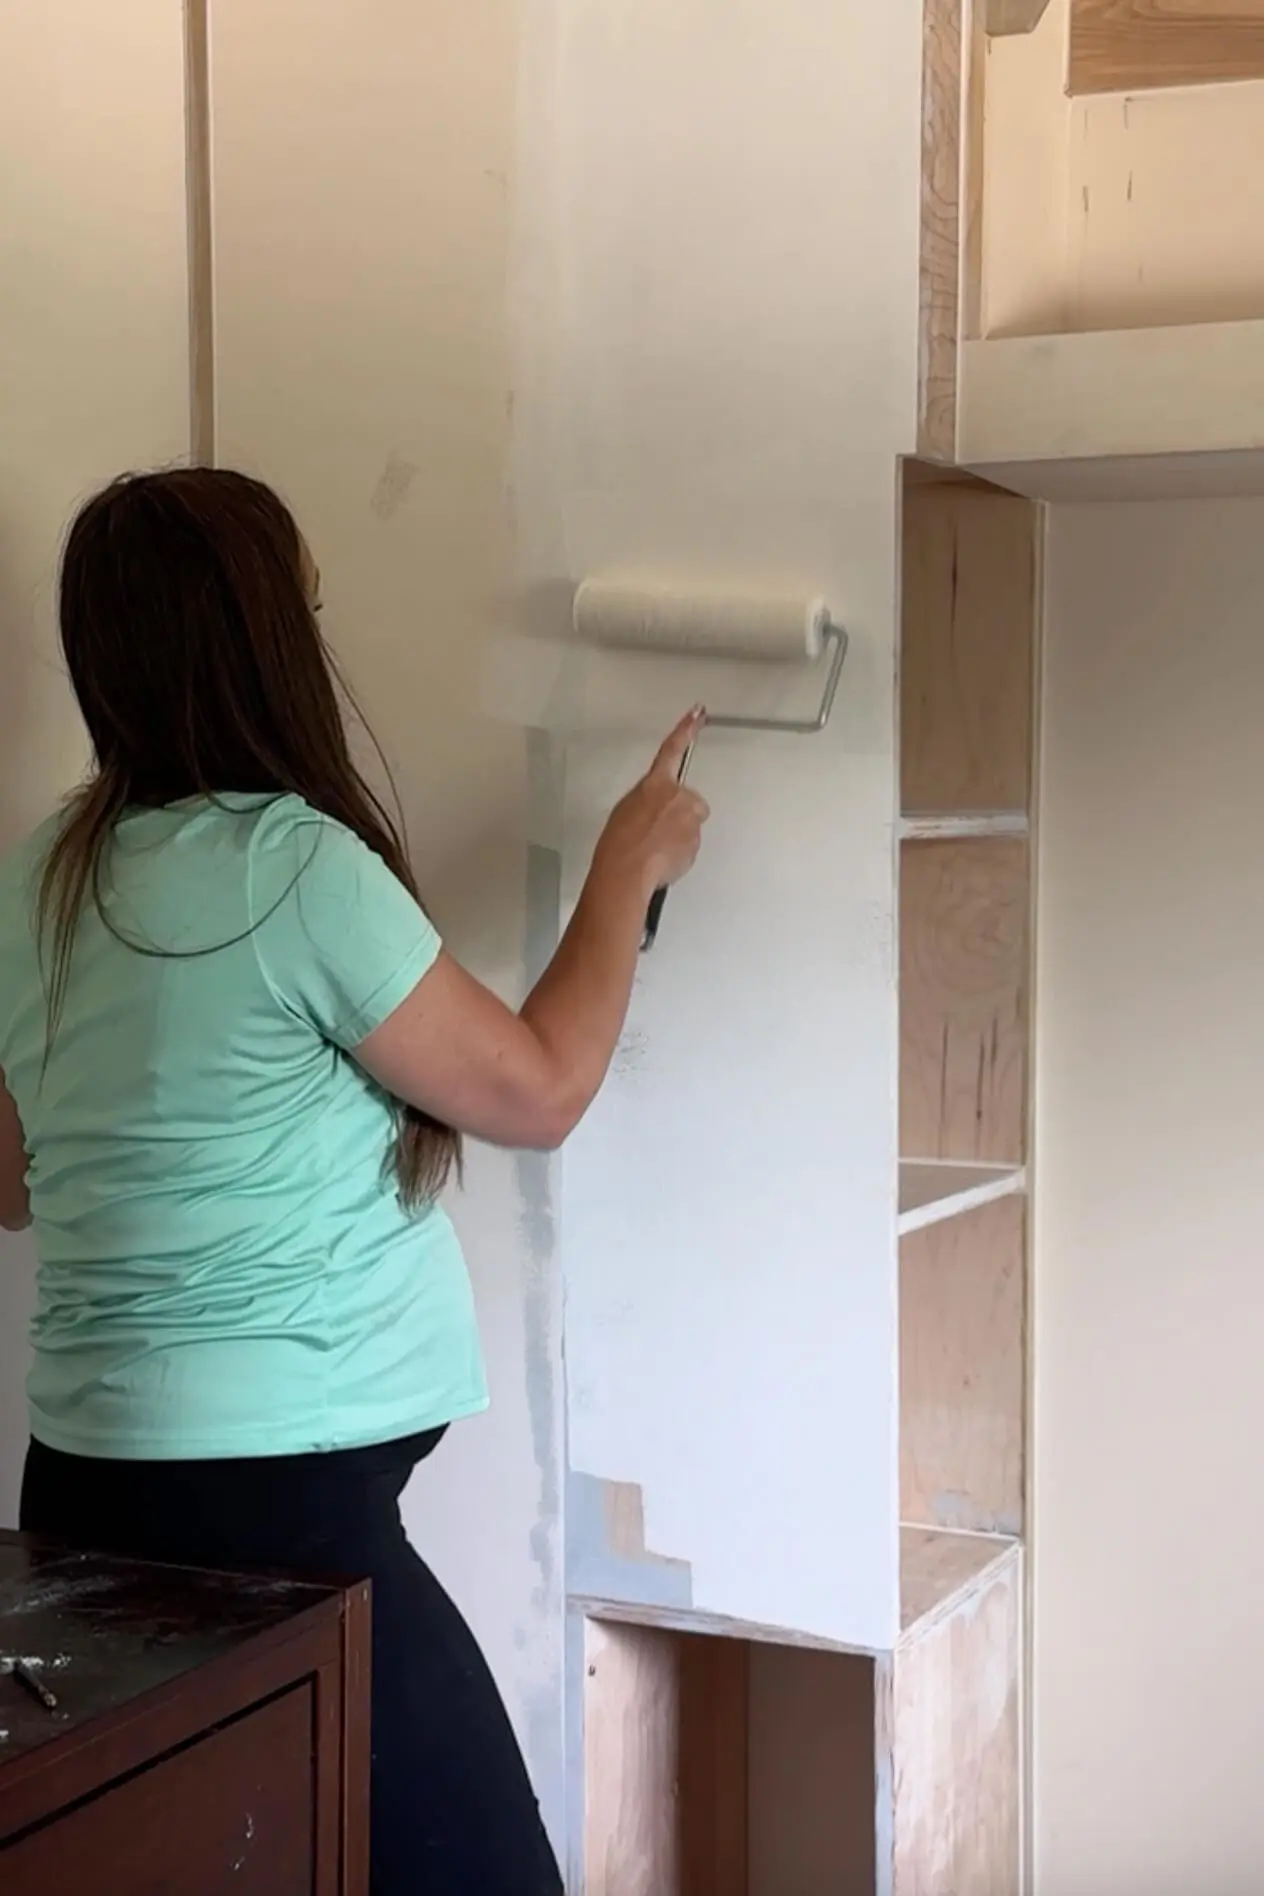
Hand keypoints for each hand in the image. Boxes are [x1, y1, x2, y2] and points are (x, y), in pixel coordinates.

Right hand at [592, 709, 710, 900]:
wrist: (626, 871)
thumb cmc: (618, 841)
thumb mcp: (626, 808)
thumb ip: (647, 799)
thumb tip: (656, 808)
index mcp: (656, 783)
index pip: (672, 749)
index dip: (686, 729)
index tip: (698, 713)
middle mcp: (679, 797)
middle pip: (690, 801)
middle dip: (679, 814)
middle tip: (656, 831)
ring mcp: (690, 820)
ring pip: (690, 826)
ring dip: (677, 835)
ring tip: (653, 848)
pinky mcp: (696, 843)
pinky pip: (689, 846)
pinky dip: (678, 852)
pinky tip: (660, 859)